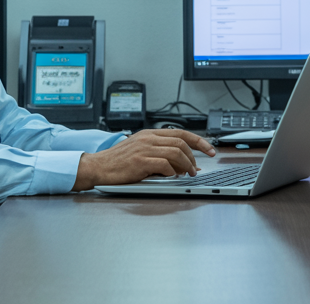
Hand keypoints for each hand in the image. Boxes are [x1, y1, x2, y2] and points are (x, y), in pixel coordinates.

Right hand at [72, 129, 215, 190]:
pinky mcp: (140, 161)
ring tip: (186, 175)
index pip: (182, 133)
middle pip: (181, 142)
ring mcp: (144, 148)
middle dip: (194, 157)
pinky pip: (164, 164)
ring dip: (186, 165)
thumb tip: (186, 165)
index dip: (200, 141)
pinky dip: (172, 171)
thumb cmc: (119, 162)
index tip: (211, 150)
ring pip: (176, 152)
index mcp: (150, 134)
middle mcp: (149, 138)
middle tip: (195, 169)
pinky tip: (171, 176)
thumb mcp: (141, 151)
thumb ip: (162, 154)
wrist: (98, 167)